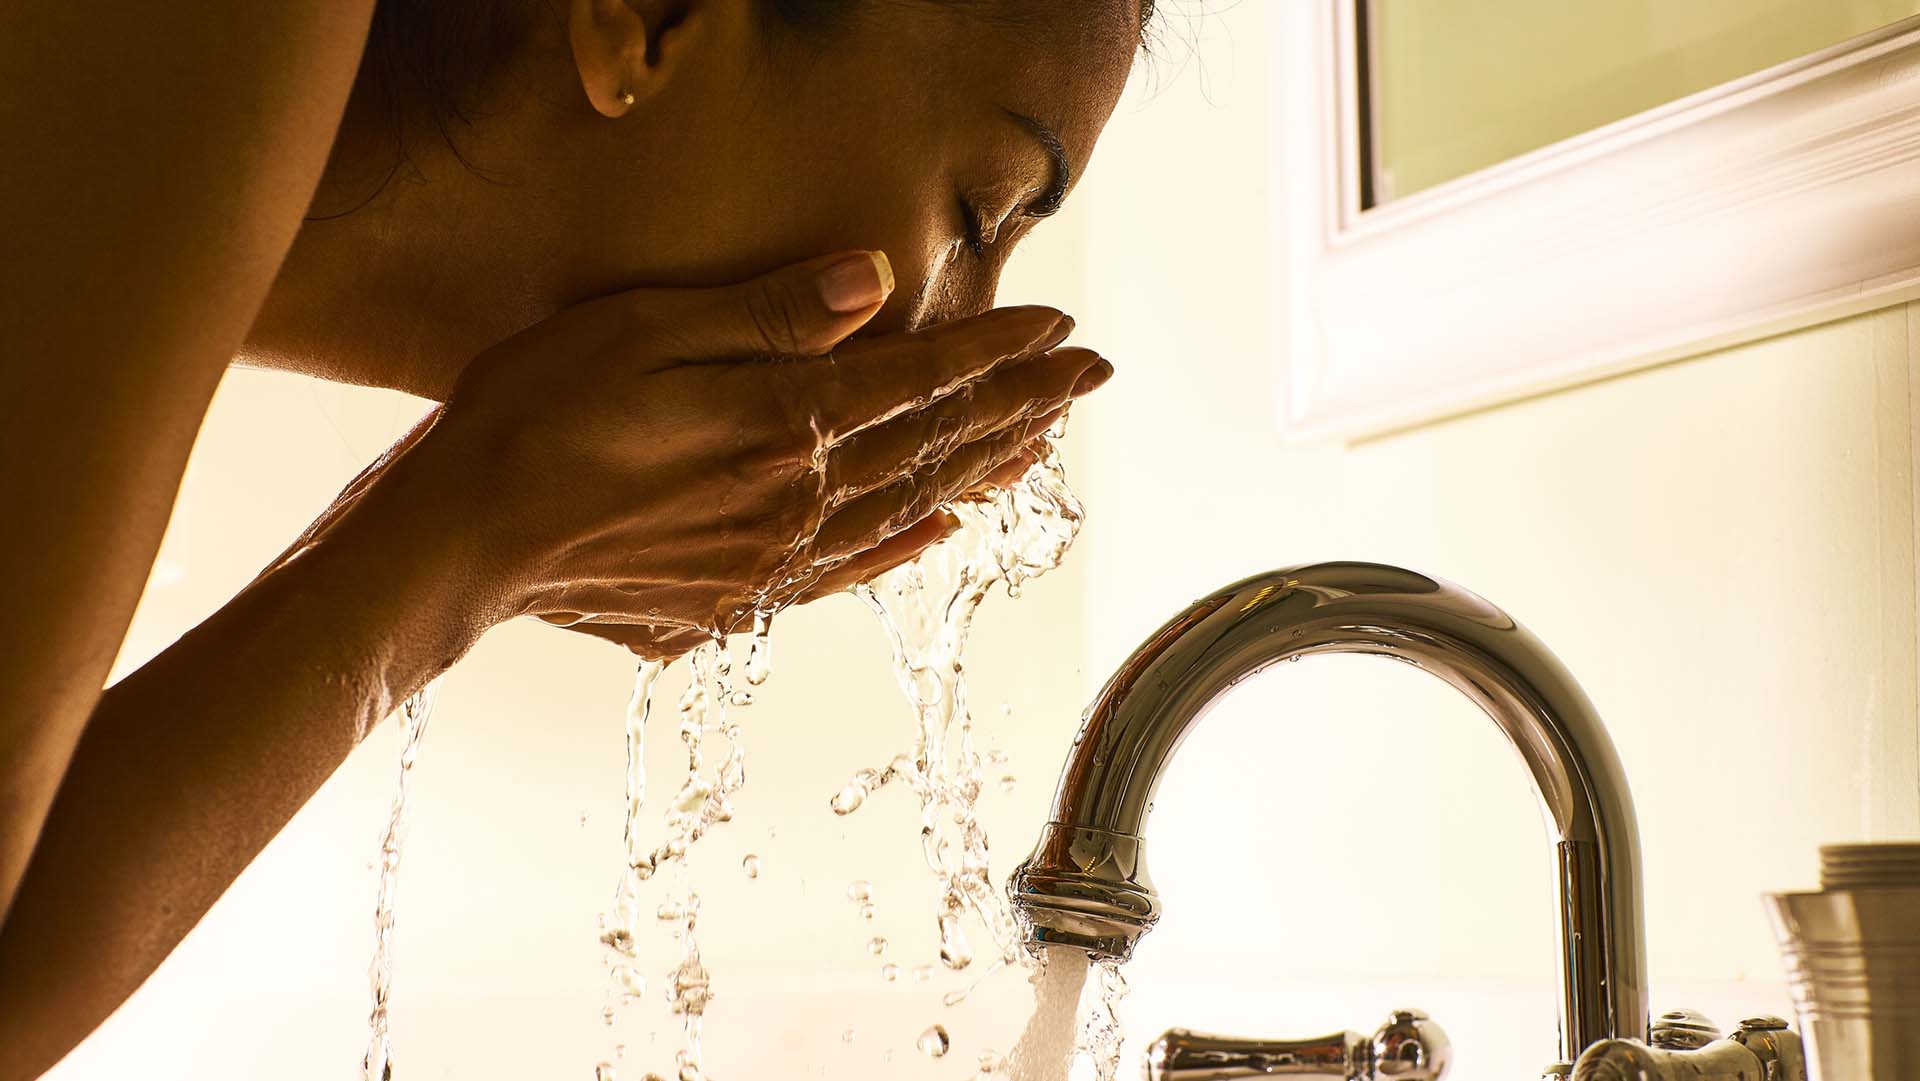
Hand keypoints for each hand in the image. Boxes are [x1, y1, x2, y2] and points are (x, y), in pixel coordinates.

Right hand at [364, 250, 1107, 658]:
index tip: (1061, 329)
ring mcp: (770, 557)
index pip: (918, 377)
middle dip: (1020, 406)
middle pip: (931, 445)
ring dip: (981, 469)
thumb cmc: (534, 415)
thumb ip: (766, 312)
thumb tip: (876, 281)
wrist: (462, 540)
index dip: (996, 351)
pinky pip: (848, 571)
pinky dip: (905, 544)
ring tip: (1040, 443)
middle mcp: (794, 497)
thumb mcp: (642, 330)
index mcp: (778, 420)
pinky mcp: (734, 596)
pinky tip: (940, 530)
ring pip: (906, 507)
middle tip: (1090, 380)